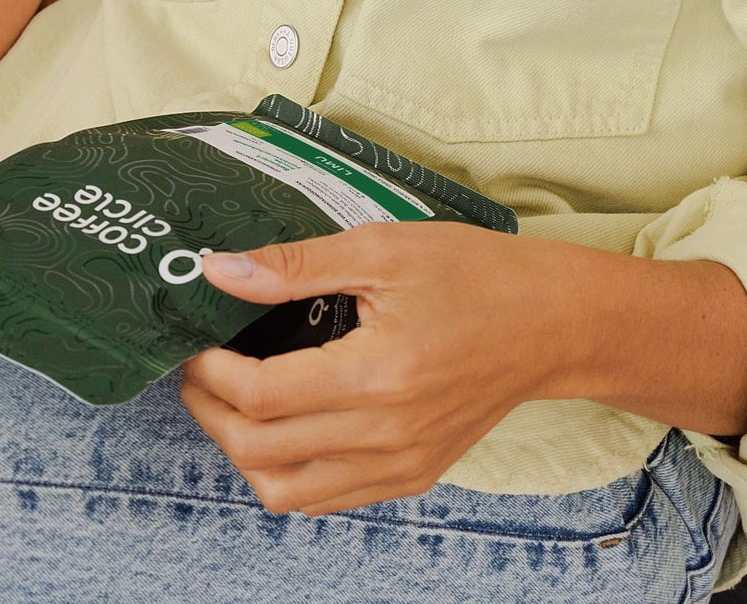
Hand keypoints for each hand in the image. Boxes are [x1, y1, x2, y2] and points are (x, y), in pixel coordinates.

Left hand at [180, 224, 746, 517]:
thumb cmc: (475, 275)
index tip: (194, 342)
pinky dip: (288, 472)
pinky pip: (327, 498)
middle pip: (261, 452)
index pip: (261, 397)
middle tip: (199, 369)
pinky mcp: (413, 476)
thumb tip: (219, 271)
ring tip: (232, 400)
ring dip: (243, 452)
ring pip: (287, 492)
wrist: (552, 323)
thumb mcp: (382, 249)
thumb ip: (296, 266)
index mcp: (377, 375)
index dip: (209, 372)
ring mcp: (400, 465)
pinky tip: (283, 424)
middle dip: (211, 412)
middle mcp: (386, 436)